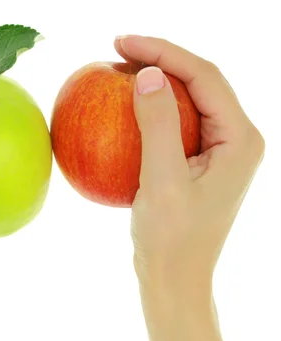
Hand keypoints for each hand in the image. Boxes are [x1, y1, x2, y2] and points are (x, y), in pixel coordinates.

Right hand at [119, 35, 264, 299]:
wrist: (175, 279)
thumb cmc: (171, 240)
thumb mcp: (162, 181)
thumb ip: (159, 125)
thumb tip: (147, 73)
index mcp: (240, 139)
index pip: (204, 77)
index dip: (164, 52)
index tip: (122, 43)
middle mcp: (236, 139)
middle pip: (200, 81)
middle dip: (160, 59)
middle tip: (117, 49)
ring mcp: (218, 150)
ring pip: (187, 98)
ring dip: (154, 80)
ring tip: (119, 68)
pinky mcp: (198, 161)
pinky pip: (174, 123)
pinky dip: (147, 109)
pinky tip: (121, 106)